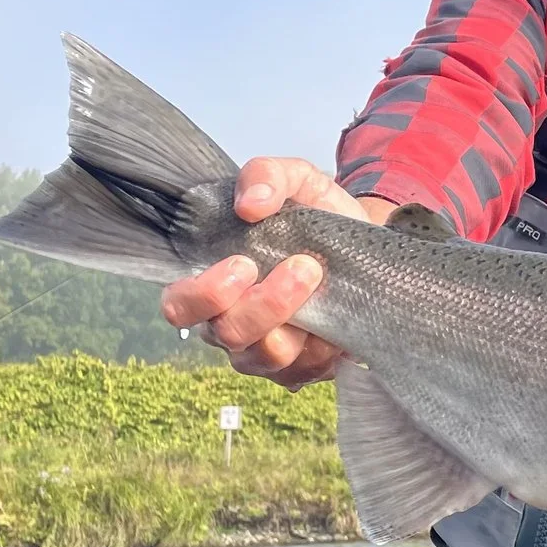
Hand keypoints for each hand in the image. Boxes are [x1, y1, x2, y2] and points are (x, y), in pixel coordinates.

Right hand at [159, 158, 385, 388]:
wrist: (368, 246)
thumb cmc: (316, 216)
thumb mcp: (296, 181)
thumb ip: (266, 176)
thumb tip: (251, 203)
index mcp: (212, 284)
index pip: (178, 307)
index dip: (202, 295)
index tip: (244, 263)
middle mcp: (231, 324)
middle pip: (225, 334)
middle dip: (262, 304)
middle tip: (301, 266)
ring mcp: (266, 353)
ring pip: (266, 355)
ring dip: (295, 315)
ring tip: (320, 276)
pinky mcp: (302, 369)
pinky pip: (305, 370)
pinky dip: (323, 342)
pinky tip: (335, 313)